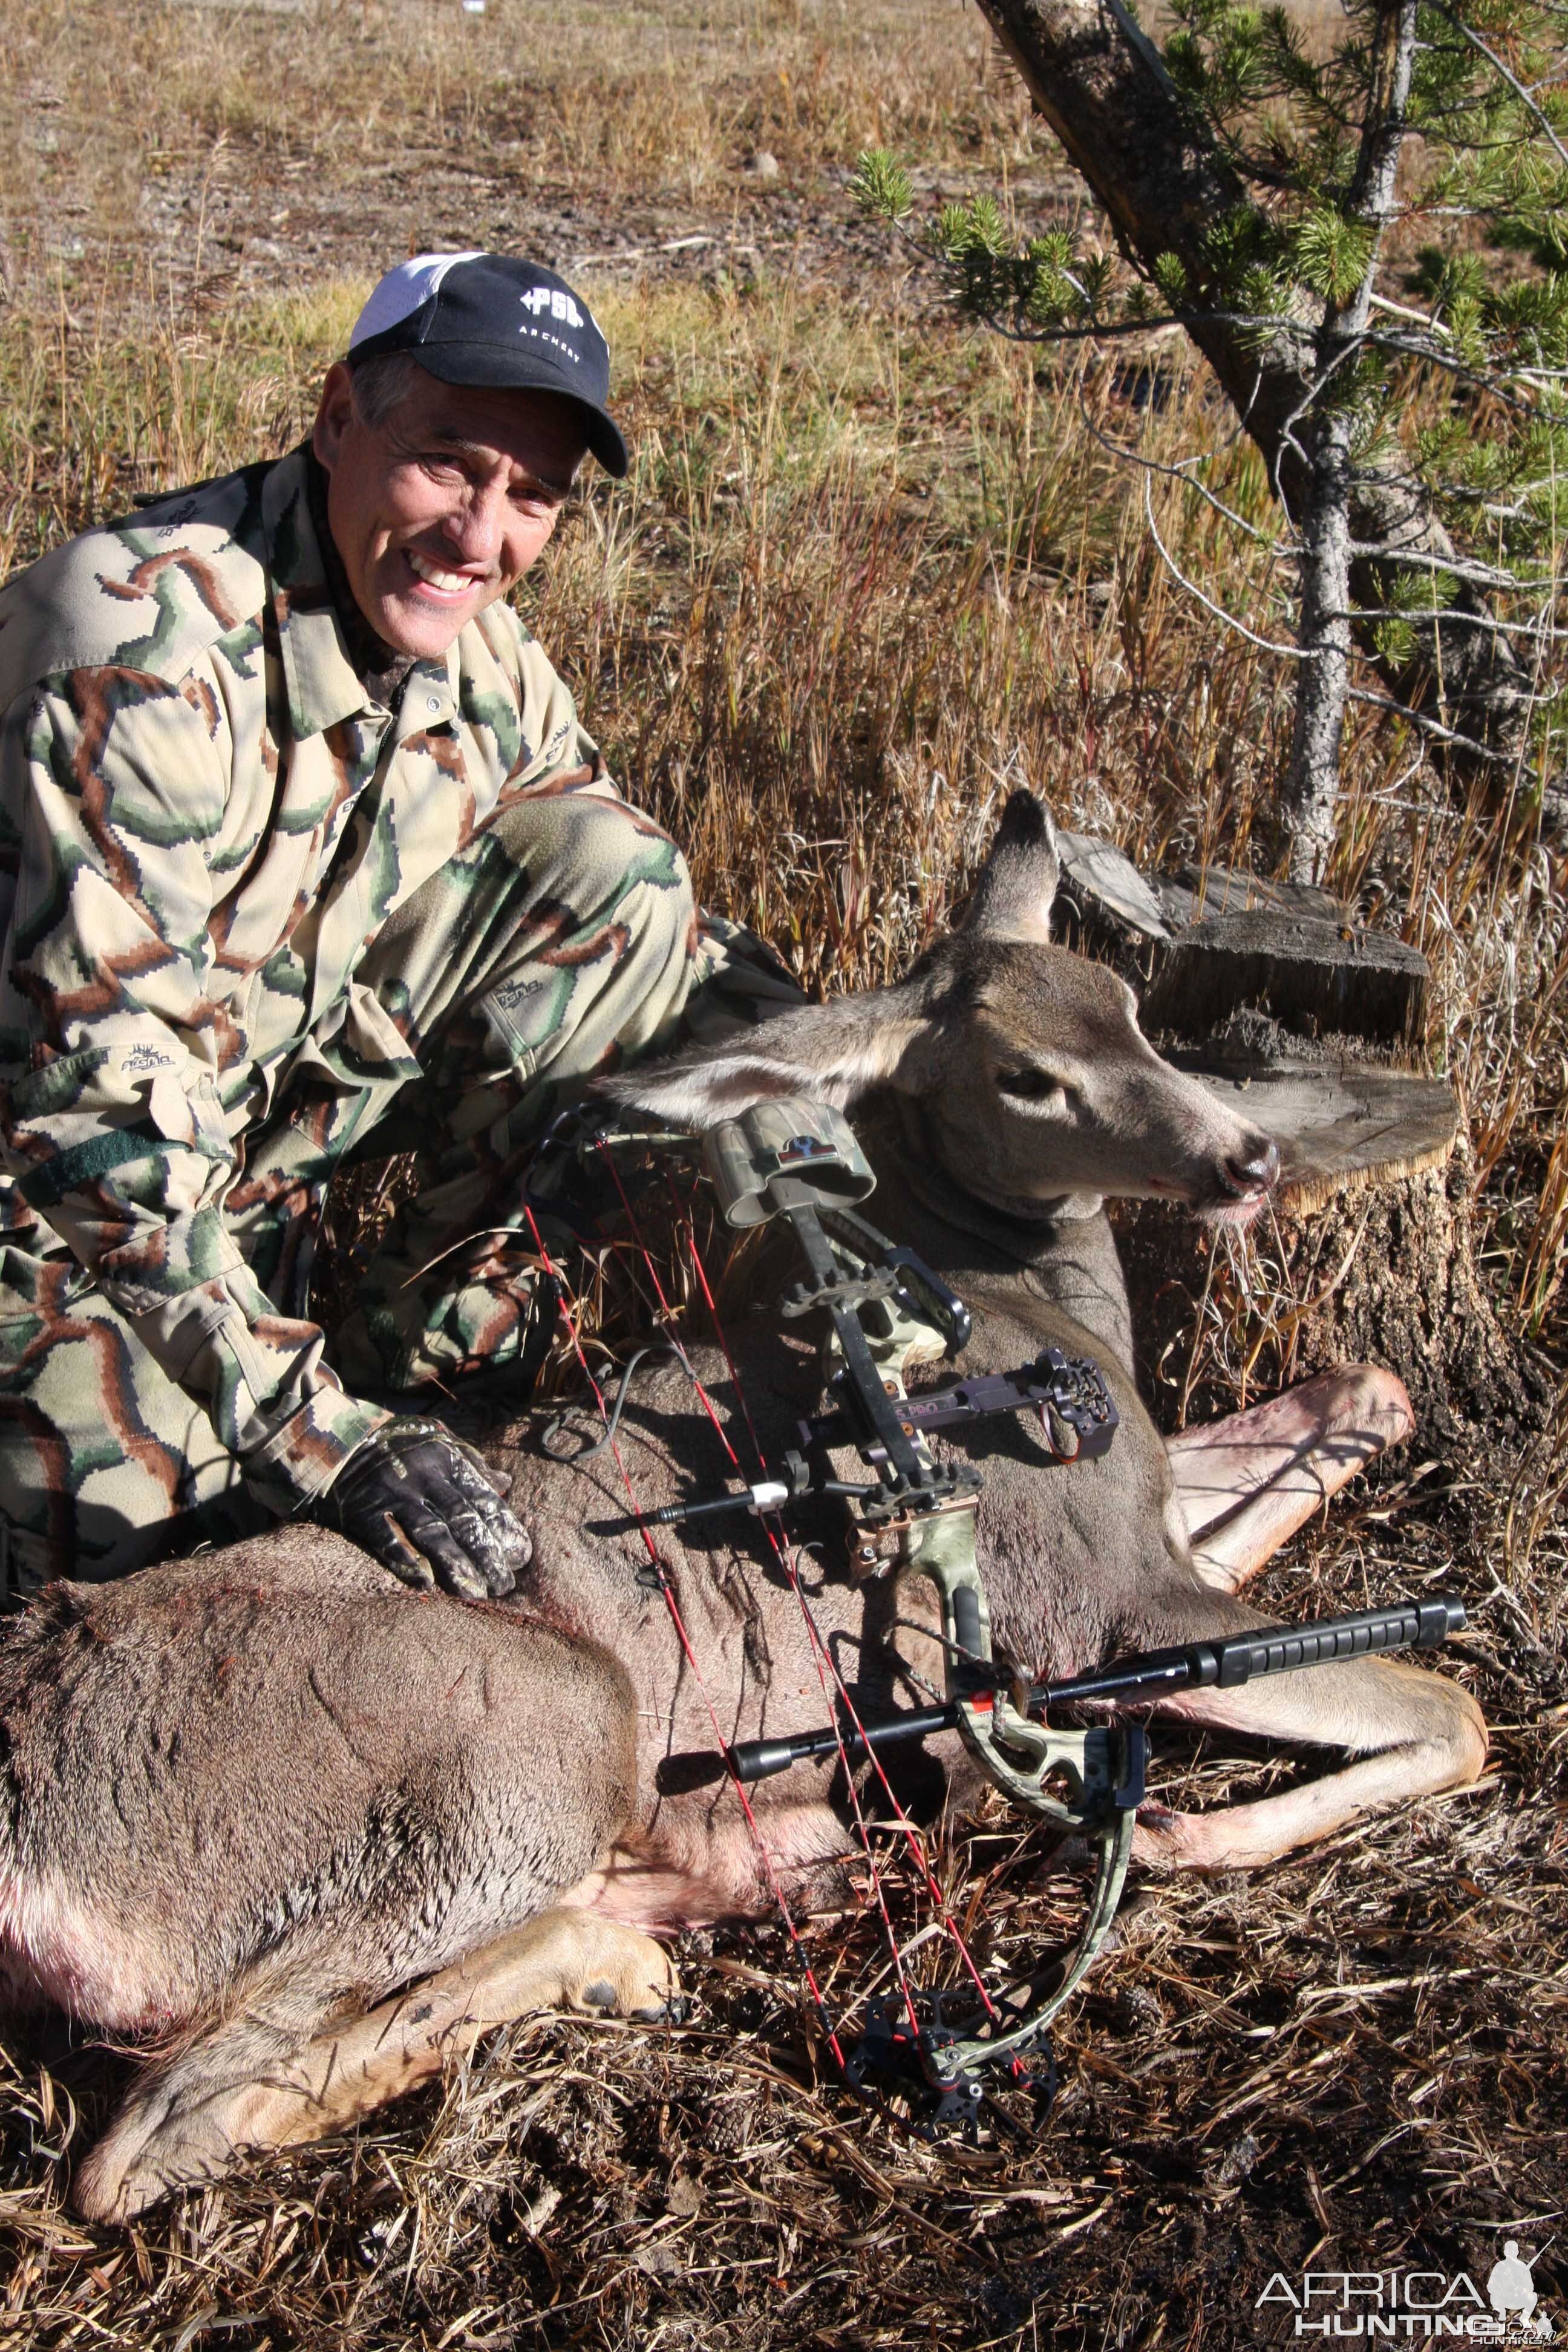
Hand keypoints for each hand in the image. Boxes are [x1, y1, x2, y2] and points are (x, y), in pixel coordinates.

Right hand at [316, 1417, 531, 1598]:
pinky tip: (425, 1585)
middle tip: (504, 1586)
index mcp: (445, 1459)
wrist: (334, 1438)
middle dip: (487, 1555)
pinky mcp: (363, 1512)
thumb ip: (471, 1462)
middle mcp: (423, 1476)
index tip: (520, 1557)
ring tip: (475, 1595)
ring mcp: (392, 1494)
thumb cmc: (395, 1443)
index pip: (482, 1497)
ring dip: (456, 1565)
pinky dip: (406, 1562)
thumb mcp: (437, 1439)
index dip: (503, 1528)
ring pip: (431, 1533)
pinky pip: (387, 1539)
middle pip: (462, 1520)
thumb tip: (505, 1483)